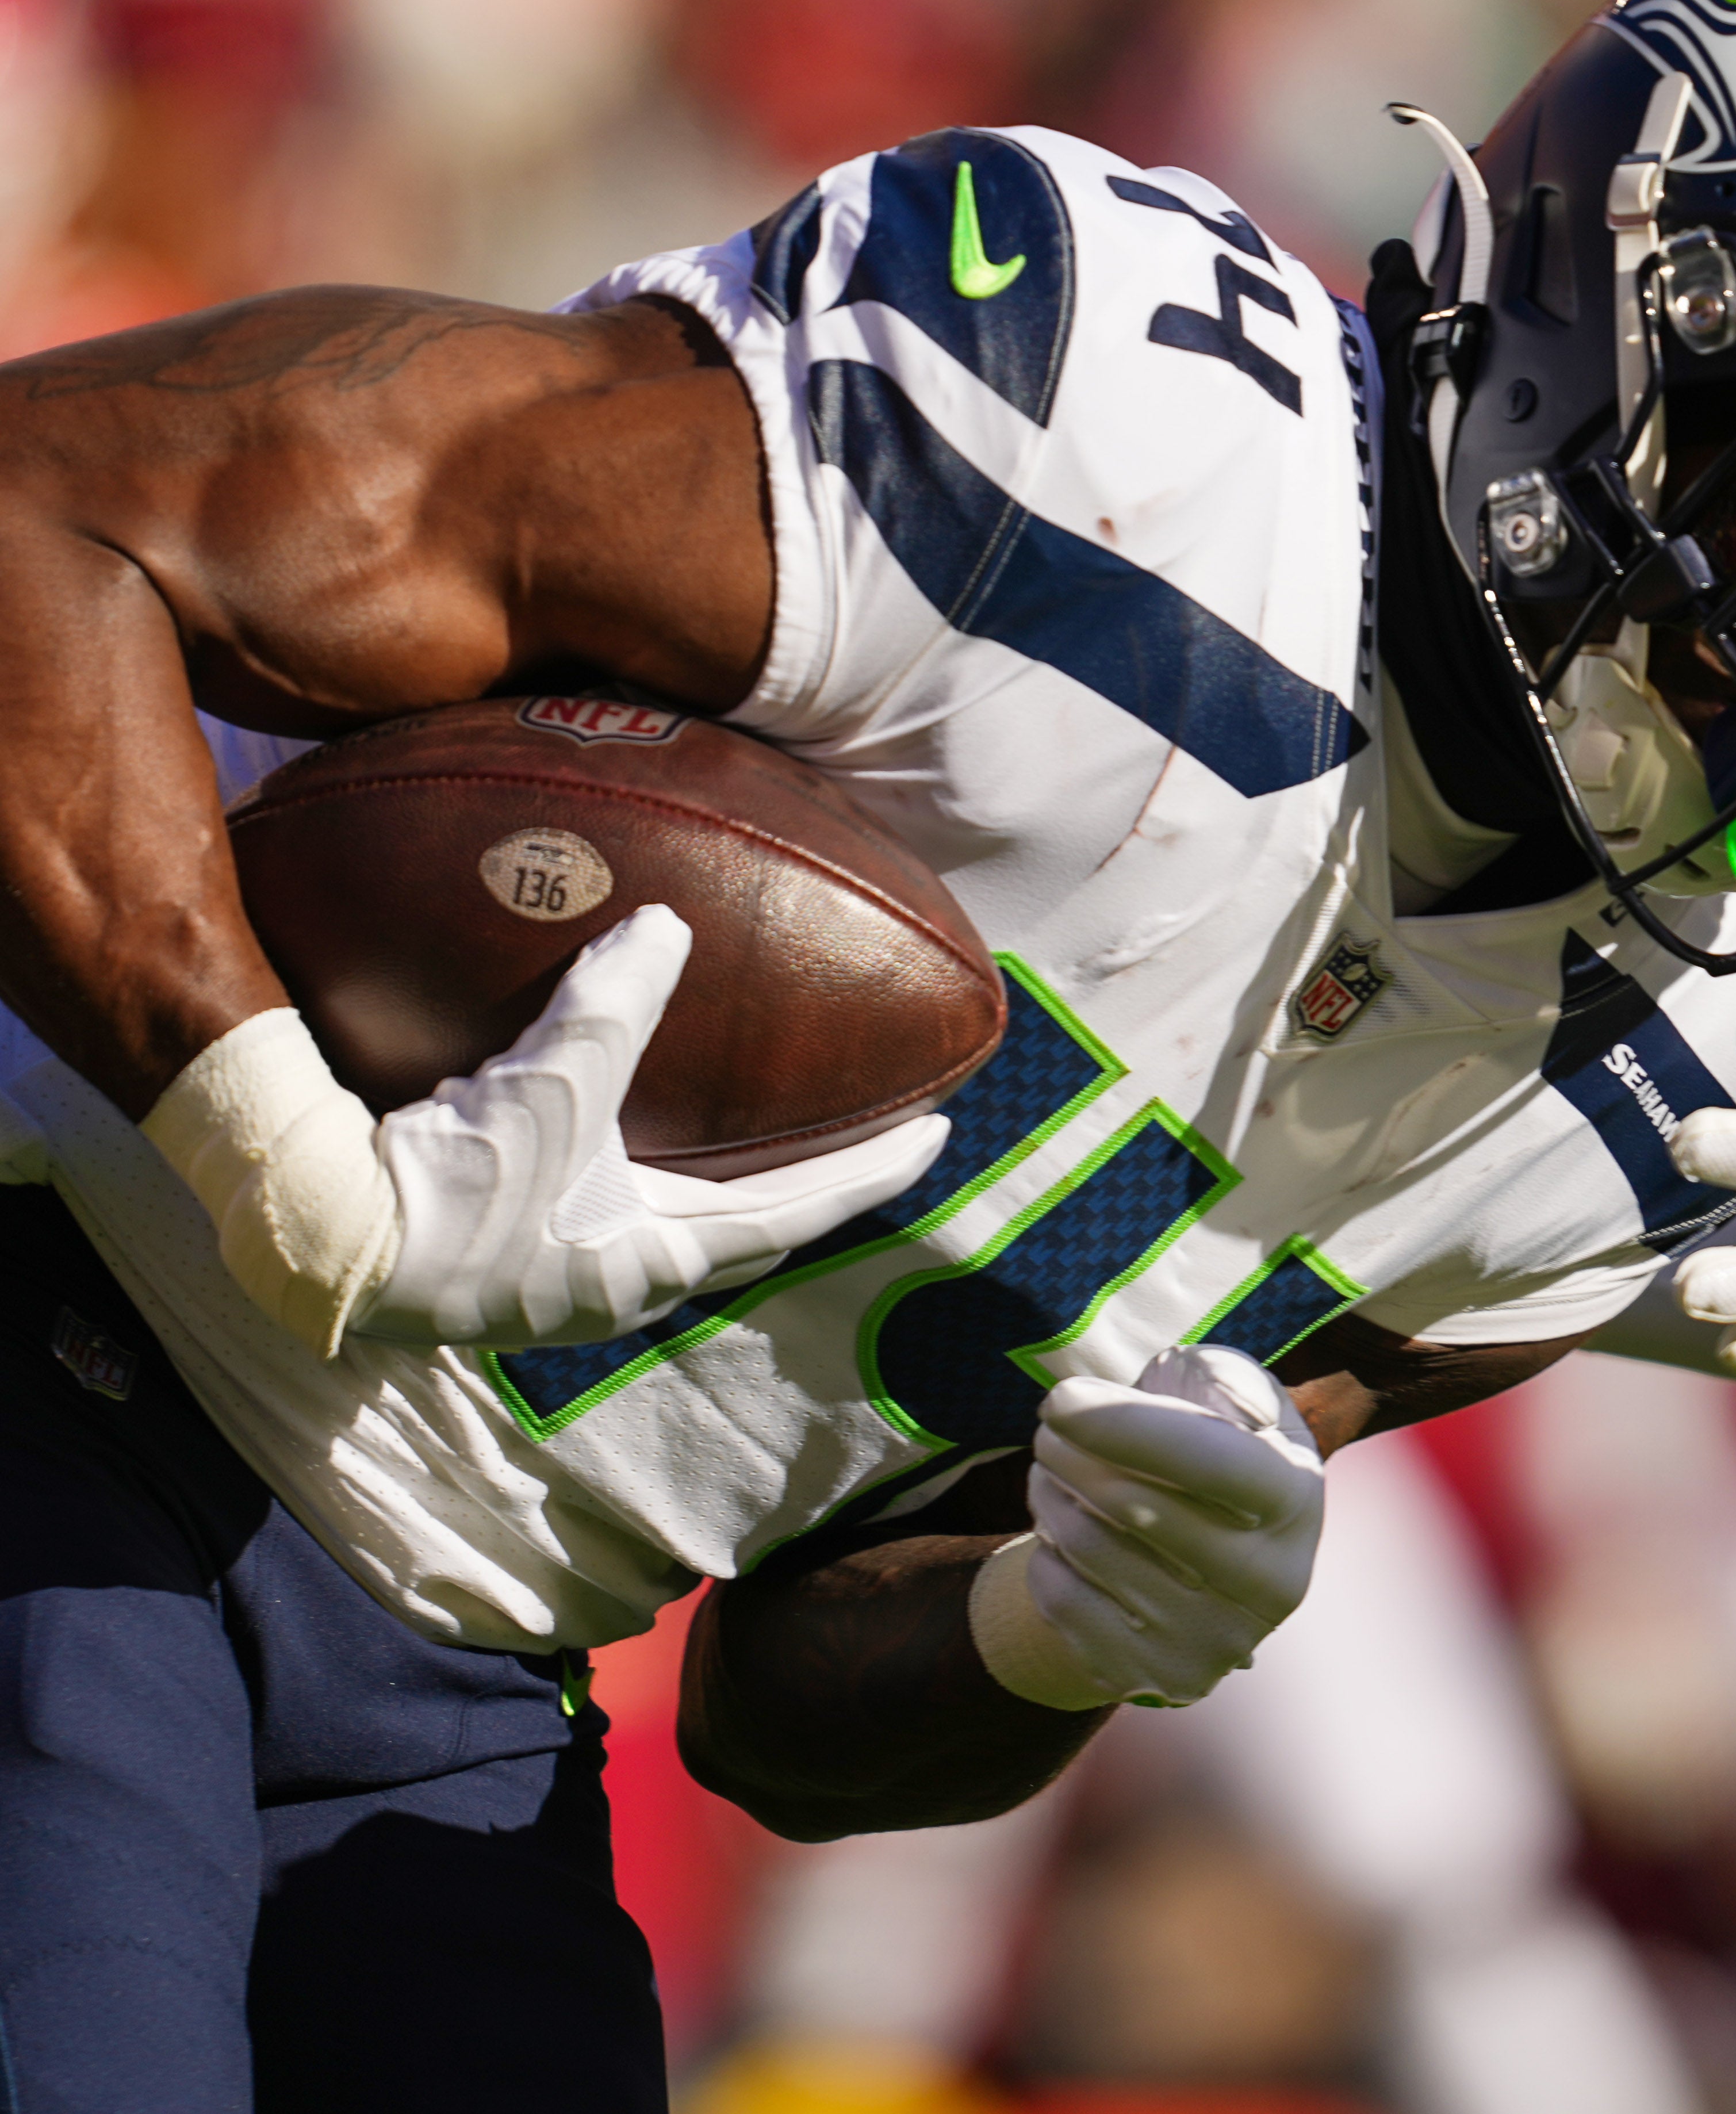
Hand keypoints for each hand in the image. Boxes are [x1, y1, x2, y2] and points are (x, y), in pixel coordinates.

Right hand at [363, 906, 947, 1348]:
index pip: (798, 1214)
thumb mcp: (544, 1087)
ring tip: (762, 1136)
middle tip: (864, 1137)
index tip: (939, 1138)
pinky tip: (632, 1136)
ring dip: (724, 1186)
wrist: (321, 1243)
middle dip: (809, 1187)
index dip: (872, 1173)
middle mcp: (621, 1285)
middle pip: (749, 1229)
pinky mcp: (513, 1263)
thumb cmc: (443, 1185)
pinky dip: (646, 1173)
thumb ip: (612, 1007)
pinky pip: (609, 1212)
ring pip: (677, 1226)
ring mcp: (567, 1281)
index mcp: (653, 1262)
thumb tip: (667, 926)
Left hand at [969, 1344, 1326, 1709]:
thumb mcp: (1237, 1400)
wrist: (1208, 1564)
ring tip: (1052, 1470)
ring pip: (1086, 1547)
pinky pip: (1061, 1600)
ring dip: (1048, 1492)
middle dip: (1068, 1450)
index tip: (1060, 1398)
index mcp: (1297, 1500)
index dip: (1125, 1425)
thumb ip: (1224, 1383)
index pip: (1212, 1463)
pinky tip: (1060, 1530)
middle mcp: (1270, 1581)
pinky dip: (1044, 1553)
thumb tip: (1210, 1402)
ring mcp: (1214, 1639)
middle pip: (1132, 1504)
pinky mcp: (1157, 1677)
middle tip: (1049, 1425)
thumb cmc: (1215, 1453)